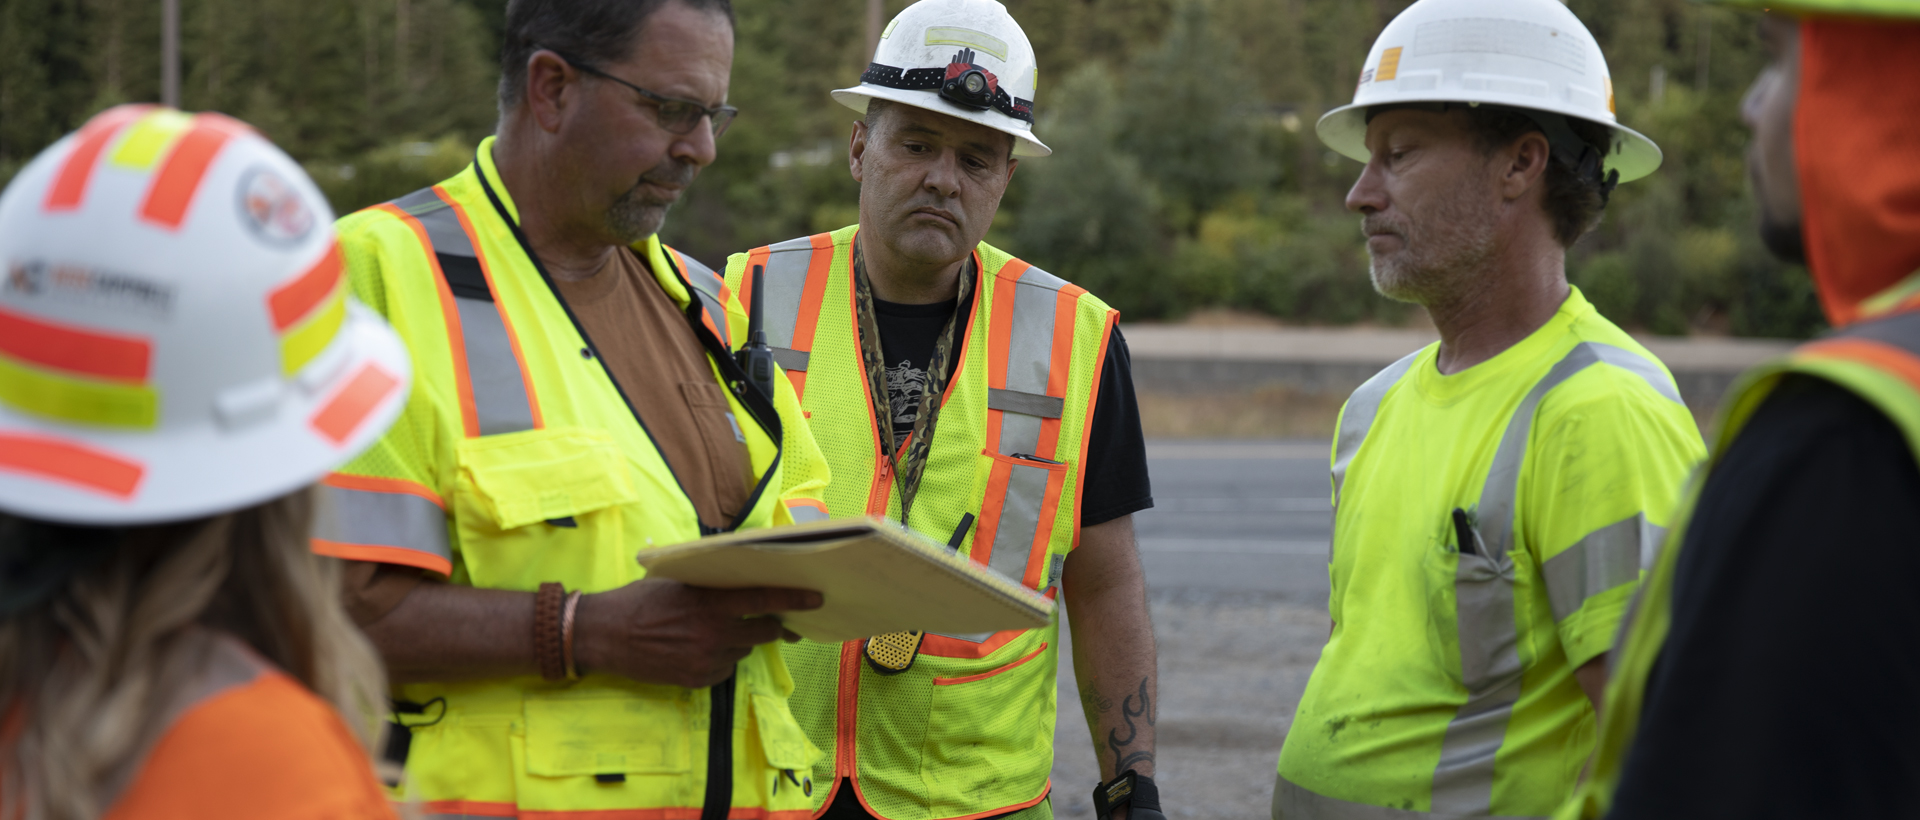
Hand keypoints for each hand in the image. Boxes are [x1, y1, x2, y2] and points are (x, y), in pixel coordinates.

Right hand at [574, 579, 821, 687]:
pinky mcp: (698, 680)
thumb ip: (712, 583)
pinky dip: (719, 659)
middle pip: (763, 633)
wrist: (605, 636)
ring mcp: (707, 660)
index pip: (763, 600)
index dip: (793, 599)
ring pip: (742, 651)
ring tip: (710, 632)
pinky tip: (696, 649)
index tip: (815, 598)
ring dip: (738, 642)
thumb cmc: (639, 600)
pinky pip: (724, 669)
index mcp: (710, 604)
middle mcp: (714, 634)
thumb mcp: (678, 581)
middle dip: (772, 626)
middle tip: (773, 621)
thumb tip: (742, 576)